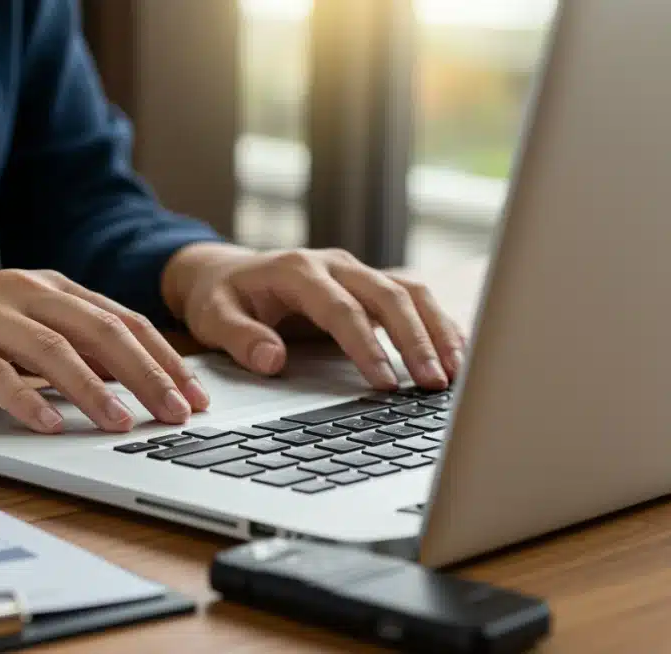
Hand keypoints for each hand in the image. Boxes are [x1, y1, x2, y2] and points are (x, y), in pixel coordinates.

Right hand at [0, 268, 209, 433]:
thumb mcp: (16, 327)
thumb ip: (66, 345)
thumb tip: (130, 382)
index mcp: (46, 287)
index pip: (120, 321)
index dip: (163, 358)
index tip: (194, 396)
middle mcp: (20, 292)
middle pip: (99, 331)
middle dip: (146, 374)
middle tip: (177, 413)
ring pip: (52, 350)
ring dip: (95, 390)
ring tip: (123, 424)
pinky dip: (23, 398)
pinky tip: (46, 424)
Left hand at [161, 243, 465, 389]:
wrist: (224, 273)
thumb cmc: (220, 297)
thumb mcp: (213, 317)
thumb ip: (240, 338)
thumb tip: (271, 360)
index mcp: (297, 270)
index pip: (341, 309)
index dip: (366, 346)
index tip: (386, 383)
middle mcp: (334, 264)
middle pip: (388, 295)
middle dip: (415, 340)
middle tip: (434, 383)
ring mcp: (356, 272)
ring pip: (410, 292)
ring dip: (437, 330)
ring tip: (457, 372)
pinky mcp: (368, 285)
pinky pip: (412, 298)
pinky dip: (436, 324)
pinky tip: (456, 354)